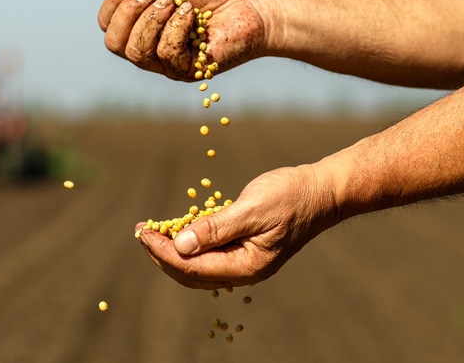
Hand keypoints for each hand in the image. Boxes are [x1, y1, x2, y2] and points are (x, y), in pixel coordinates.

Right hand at [91, 0, 268, 80]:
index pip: (107, 25)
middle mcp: (150, 48)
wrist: (252, 3)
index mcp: (142, 26)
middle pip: (113, 43)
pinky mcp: (187, 71)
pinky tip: (192, 16)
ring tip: (177, 3)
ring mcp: (167, 63)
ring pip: (135, 52)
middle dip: (128, 13)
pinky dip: (175, 29)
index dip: (113, 3)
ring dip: (152, 20)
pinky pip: (165, 54)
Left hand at [135, 165, 337, 288]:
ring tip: (151, 232)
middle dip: (162, 253)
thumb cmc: (291, 196)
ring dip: (173, 250)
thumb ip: (216, 228)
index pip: (193, 267)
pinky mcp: (245, 249)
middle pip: (191, 272)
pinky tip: (177, 229)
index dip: (163, 251)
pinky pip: (211, 253)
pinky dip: (190, 243)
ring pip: (198, 266)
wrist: (322, 191)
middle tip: (140, 232)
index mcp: (247, 266)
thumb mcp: (252, 209)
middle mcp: (244, 271)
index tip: (142, 233)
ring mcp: (245, 262)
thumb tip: (180, 246)